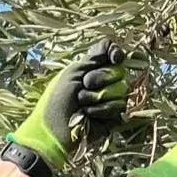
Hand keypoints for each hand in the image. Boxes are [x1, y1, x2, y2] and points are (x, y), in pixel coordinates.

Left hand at [6, 39, 128, 169]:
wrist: (55, 128)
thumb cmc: (57, 99)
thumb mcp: (71, 73)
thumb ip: (93, 58)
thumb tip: (113, 48)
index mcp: (92, 69)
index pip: (114, 54)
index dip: (116, 54)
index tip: (114, 58)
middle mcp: (105, 82)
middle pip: (119, 71)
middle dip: (99, 78)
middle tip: (83, 87)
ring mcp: (111, 100)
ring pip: (121, 91)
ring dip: (97, 98)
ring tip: (82, 105)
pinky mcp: (114, 118)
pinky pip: (119, 108)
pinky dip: (101, 111)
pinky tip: (89, 116)